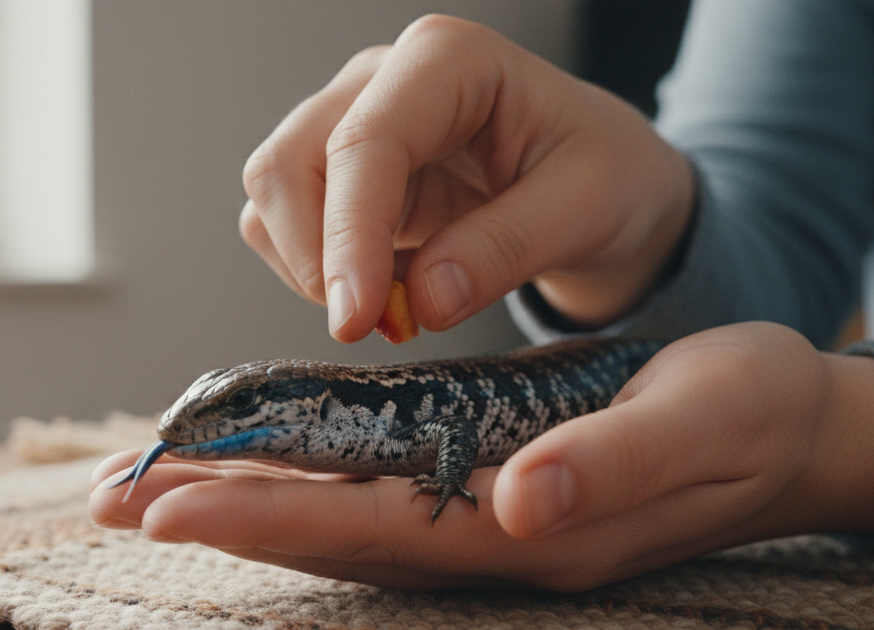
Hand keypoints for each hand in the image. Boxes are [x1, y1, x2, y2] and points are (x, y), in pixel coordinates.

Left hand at [88, 323, 873, 590]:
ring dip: (241, 502)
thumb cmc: (754, 417)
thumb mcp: (704, 425)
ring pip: (338, 516)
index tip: (171, 505)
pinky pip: (371, 487)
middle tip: (114, 498)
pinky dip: (299, 478)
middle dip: (219, 517)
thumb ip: (611, 471)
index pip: (370, 530)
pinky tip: (253, 465)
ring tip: (151, 487)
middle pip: (329, 535)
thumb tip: (520, 505)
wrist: (792, 427)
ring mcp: (482, 515)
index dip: (268, 518)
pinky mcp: (485, 478)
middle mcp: (488, 535)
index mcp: (529, 530)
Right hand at [240, 14, 694, 341]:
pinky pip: (283, 231)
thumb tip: (423, 301)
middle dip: (317, 258)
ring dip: (315, 270)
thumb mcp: (588, 208)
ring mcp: (346, 125)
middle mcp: (379, 81)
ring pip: (270, 199)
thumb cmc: (603, 173)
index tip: (355, 318)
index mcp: (447, 60)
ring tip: (400, 301)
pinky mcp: (334, 178)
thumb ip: (508, 249)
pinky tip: (387, 286)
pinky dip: (320, 275)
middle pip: (287, 165)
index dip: (348, 235)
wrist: (600, 183)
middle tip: (379, 324)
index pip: (363, 144)